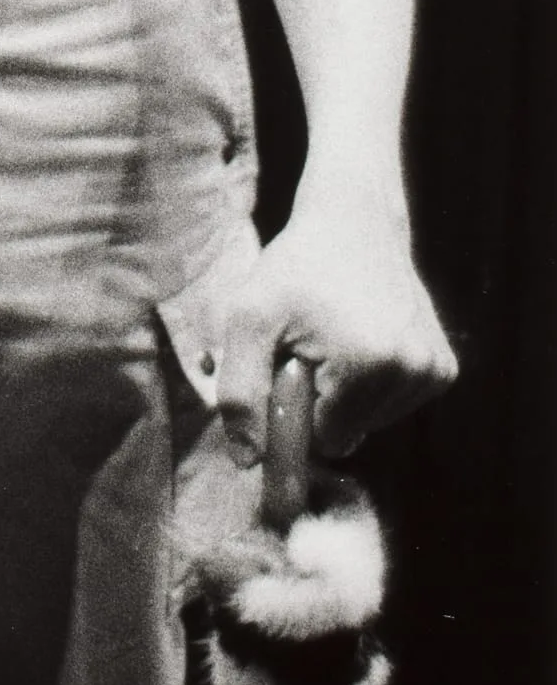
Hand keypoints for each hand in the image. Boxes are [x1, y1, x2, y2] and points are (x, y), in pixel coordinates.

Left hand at [215, 203, 457, 465]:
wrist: (354, 221)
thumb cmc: (294, 268)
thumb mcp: (249, 319)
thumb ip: (240, 393)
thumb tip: (247, 462)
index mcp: (369, 366)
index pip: (325, 439)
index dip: (298, 408)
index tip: (289, 364)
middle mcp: (414, 372)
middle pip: (350, 435)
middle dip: (323, 401)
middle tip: (311, 345)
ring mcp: (435, 372)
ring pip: (372, 423)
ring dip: (346, 394)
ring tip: (336, 336)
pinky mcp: (445, 369)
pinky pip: (393, 406)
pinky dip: (372, 385)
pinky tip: (363, 339)